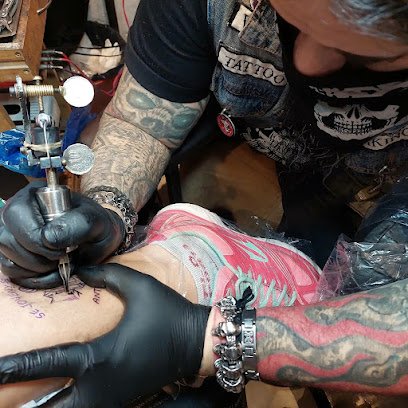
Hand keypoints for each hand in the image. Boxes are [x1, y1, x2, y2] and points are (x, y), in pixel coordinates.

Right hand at [0, 182, 124, 287]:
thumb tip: (47, 238)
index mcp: (36, 194)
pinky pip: (12, 272)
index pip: (16, 213)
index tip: (61, 250)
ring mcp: (12, 234)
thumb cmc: (96, 225)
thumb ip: (78, 224)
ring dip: (37, 269)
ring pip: (6, 259)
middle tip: (62, 258)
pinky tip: (53, 271)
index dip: (34, 237)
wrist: (99, 239)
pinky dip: (35, 278)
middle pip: (5, 239)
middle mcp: (17, 213)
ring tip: (61, 263)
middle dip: (36, 257)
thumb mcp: (96, 221)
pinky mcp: (12, 254)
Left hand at [0, 264, 209, 406]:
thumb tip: (78, 270)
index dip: (16, 367)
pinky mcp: (121, 401)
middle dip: (25, 406)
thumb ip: (106, 274)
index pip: (49, 363)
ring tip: (23, 403)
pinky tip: (60, 400)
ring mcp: (111, 398)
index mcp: (101, 356)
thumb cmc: (167, 312)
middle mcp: (101, 385)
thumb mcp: (138, 287)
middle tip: (3, 396)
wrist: (195, 343)